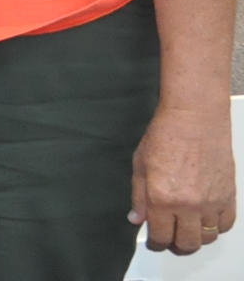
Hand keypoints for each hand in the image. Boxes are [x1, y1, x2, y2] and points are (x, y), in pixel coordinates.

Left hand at [131, 104, 237, 252]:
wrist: (194, 119)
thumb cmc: (164, 136)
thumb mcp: (140, 165)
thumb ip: (138, 196)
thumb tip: (137, 219)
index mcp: (162, 198)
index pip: (160, 235)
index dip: (155, 243)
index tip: (153, 242)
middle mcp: (188, 205)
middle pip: (186, 243)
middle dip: (175, 245)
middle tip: (170, 240)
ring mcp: (211, 202)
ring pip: (207, 237)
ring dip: (196, 238)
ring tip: (187, 230)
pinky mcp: (228, 196)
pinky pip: (225, 224)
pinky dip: (216, 227)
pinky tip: (205, 220)